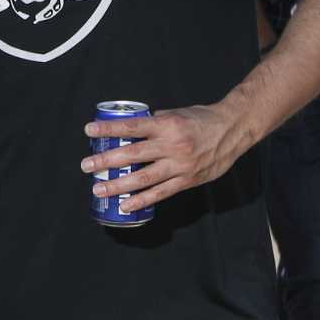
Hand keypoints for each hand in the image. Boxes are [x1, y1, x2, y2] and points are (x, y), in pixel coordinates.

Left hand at [80, 103, 247, 213]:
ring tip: (99, 189)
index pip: (132, 127)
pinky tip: (125, 205)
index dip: (109, 129)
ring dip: (118, 185)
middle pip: (132, 155)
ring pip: (143, 178)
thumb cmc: (202, 119)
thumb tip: (131, 130)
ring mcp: (180, 166)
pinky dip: (141, 200)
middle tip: (87, 166)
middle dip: (106, 161)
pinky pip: (161, 193)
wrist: (233, 130)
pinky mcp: (187, 181)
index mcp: (167, 125)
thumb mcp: (176, 114)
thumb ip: (154, 123)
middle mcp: (172, 146)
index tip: (89, 131)